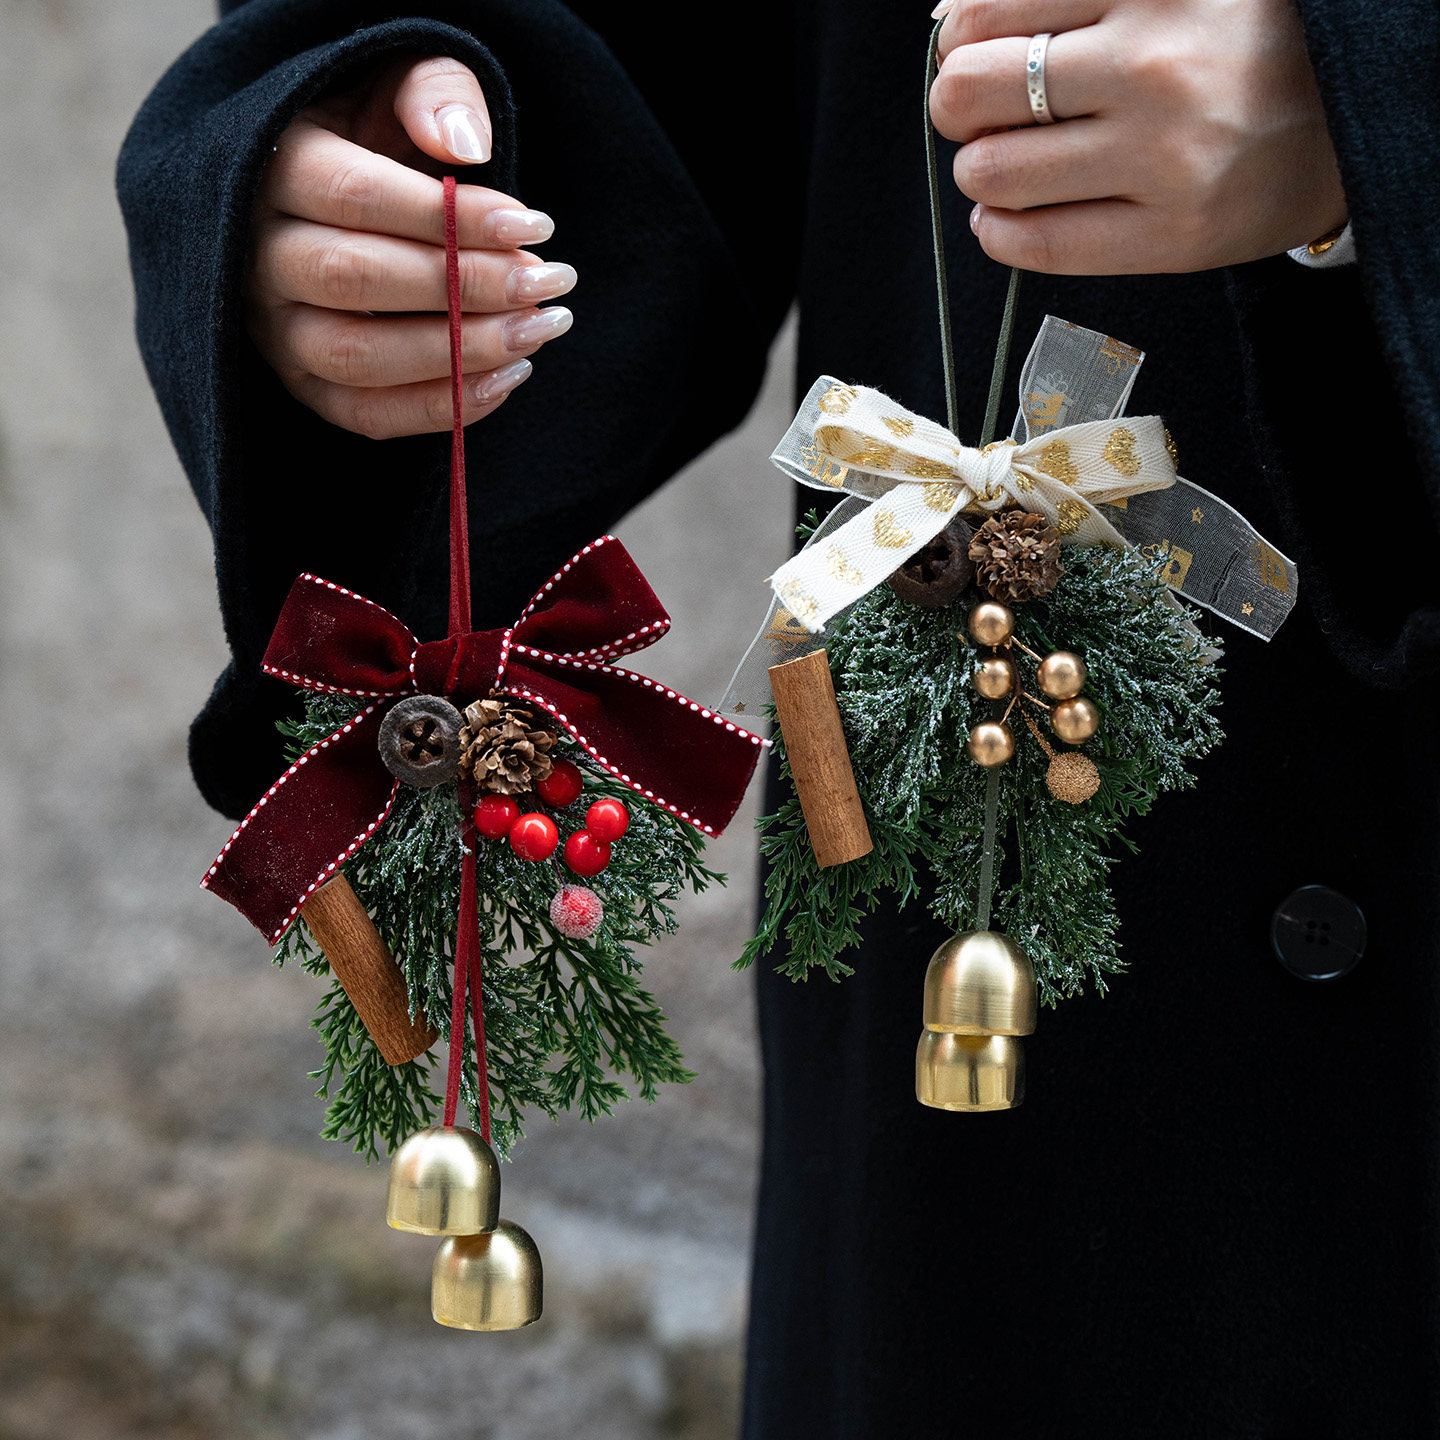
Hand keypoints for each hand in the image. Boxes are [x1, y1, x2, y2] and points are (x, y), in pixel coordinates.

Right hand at [247, 56, 574, 438]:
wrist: (342, 197)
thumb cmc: (379, 135)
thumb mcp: (398, 84)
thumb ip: (432, 93)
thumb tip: (464, 147)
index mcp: (270, 166)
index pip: (358, 196)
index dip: (452, 218)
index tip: (534, 228)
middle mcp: (257, 255)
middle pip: (357, 279)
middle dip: (466, 287)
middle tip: (547, 284)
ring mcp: (274, 329)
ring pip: (357, 358)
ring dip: (460, 355)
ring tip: (538, 331)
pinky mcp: (304, 386)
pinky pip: (366, 415)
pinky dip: (441, 408)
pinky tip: (508, 377)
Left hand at [929, 0, 1347, 273]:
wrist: (1352, 120)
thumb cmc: (1239, 47)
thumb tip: (951, 20)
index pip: (990, 12)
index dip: (960, 39)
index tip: (970, 52)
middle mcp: (1157, 65)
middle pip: (973, 91)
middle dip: (956, 104)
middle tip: (978, 113)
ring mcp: (1165, 156)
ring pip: (992, 172)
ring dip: (977, 170)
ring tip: (1003, 163)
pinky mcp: (1174, 236)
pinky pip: (1038, 244)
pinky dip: (997, 231)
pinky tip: (1006, 215)